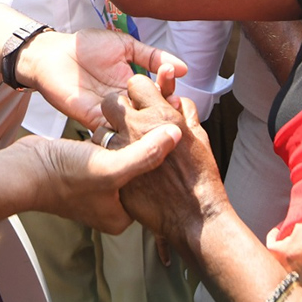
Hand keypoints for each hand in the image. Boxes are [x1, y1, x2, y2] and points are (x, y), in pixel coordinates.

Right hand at [15, 124, 180, 234]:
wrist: (22, 170)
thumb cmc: (62, 178)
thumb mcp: (110, 168)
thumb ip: (145, 155)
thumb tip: (176, 135)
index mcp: (121, 215)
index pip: (155, 188)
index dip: (168, 161)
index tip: (178, 134)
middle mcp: (112, 203)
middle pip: (142, 172)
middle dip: (151, 147)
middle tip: (165, 121)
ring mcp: (98, 185)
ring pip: (127, 157)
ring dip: (134, 137)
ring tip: (147, 115)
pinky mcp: (87, 167)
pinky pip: (111, 149)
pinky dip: (116, 134)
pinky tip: (121, 117)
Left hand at [20, 29, 186, 129]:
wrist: (54, 53)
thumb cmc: (87, 47)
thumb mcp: (126, 46)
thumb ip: (153, 56)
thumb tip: (183, 68)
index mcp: (134, 85)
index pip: (159, 93)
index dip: (169, 90)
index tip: (175, 84)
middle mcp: (126, 103)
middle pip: (151, 112)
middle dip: (164, 110)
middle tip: (172, 105)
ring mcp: (111, 114)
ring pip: (136, 126)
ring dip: (149, 125)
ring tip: (160, 119)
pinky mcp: (95, 121)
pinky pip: (115, 132)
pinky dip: (127, 132)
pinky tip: (138, 128)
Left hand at [102, 75, 227, 245]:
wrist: (193, 217)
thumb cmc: (200, 178)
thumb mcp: (199, 137)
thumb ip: (186, 113)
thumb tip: (176, 100)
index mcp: (161, 117)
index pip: (137, 84)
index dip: (139, 92)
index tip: (142, 101)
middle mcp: (139, 130)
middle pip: (113, 103)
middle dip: (118, 109)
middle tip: (128, 122)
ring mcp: (123, 152)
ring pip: (103, 130)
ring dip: (111, 135)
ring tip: (125, 147)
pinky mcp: (113, 174)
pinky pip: (100, 156)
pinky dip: (108, 157)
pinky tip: (121, 166)